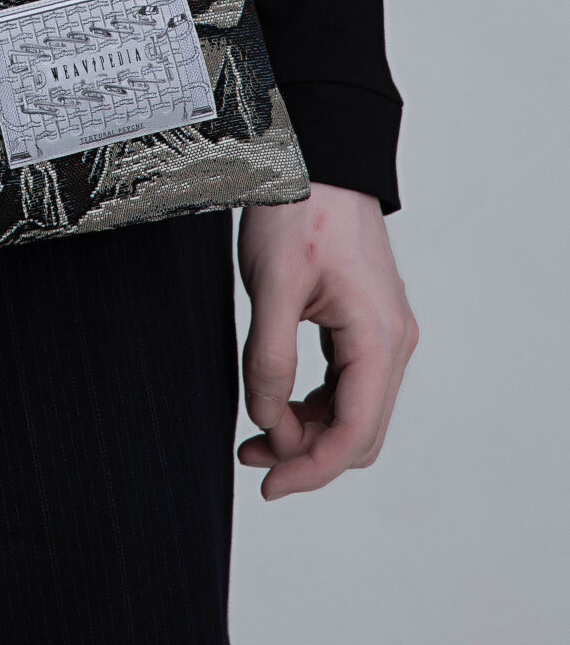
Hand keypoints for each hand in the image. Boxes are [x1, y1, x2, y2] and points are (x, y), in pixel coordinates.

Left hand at [235, 181, 417, 498]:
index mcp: (377, 338)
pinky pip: (348, 384)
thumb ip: (269, 359)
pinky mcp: (367, 324)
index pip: (353, 435)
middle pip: (359, 433)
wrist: (317, 160)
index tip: (269, 484)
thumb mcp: (271, 286)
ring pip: (354, 412)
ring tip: (256, 433)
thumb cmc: (298, 210)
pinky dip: (316, 403)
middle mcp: (392, 342)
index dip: (310, 470)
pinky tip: (278, 402)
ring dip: (309, 431)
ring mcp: (384, 334)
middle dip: (307, 455)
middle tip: (251, 457)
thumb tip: (267, 420)